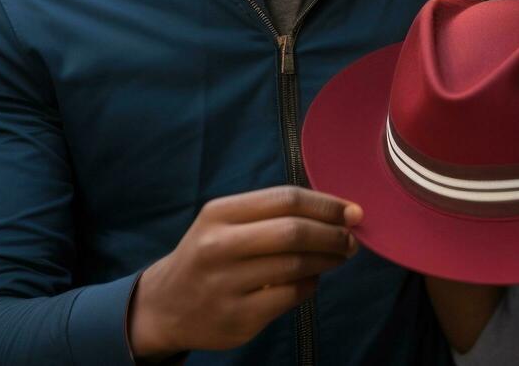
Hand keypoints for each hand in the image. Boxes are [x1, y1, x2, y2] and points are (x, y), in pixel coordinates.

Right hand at [128, 186, 360, 357]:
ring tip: (339, 256)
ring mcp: (227, 285)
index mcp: (219, 213)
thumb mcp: (224, 223)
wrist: (165, 306)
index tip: (352, 211)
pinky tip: (312, 279)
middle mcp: (219, 246)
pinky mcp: (238, 318)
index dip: (326, 204)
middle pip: (293, 232)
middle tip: (351, 239)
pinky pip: (290, 296)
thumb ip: (271, 213)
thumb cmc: (209, 255)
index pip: (285, 199)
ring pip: (296, 265)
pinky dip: (310, 285)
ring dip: (328, 260)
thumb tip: (337, 212)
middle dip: (332, 234)